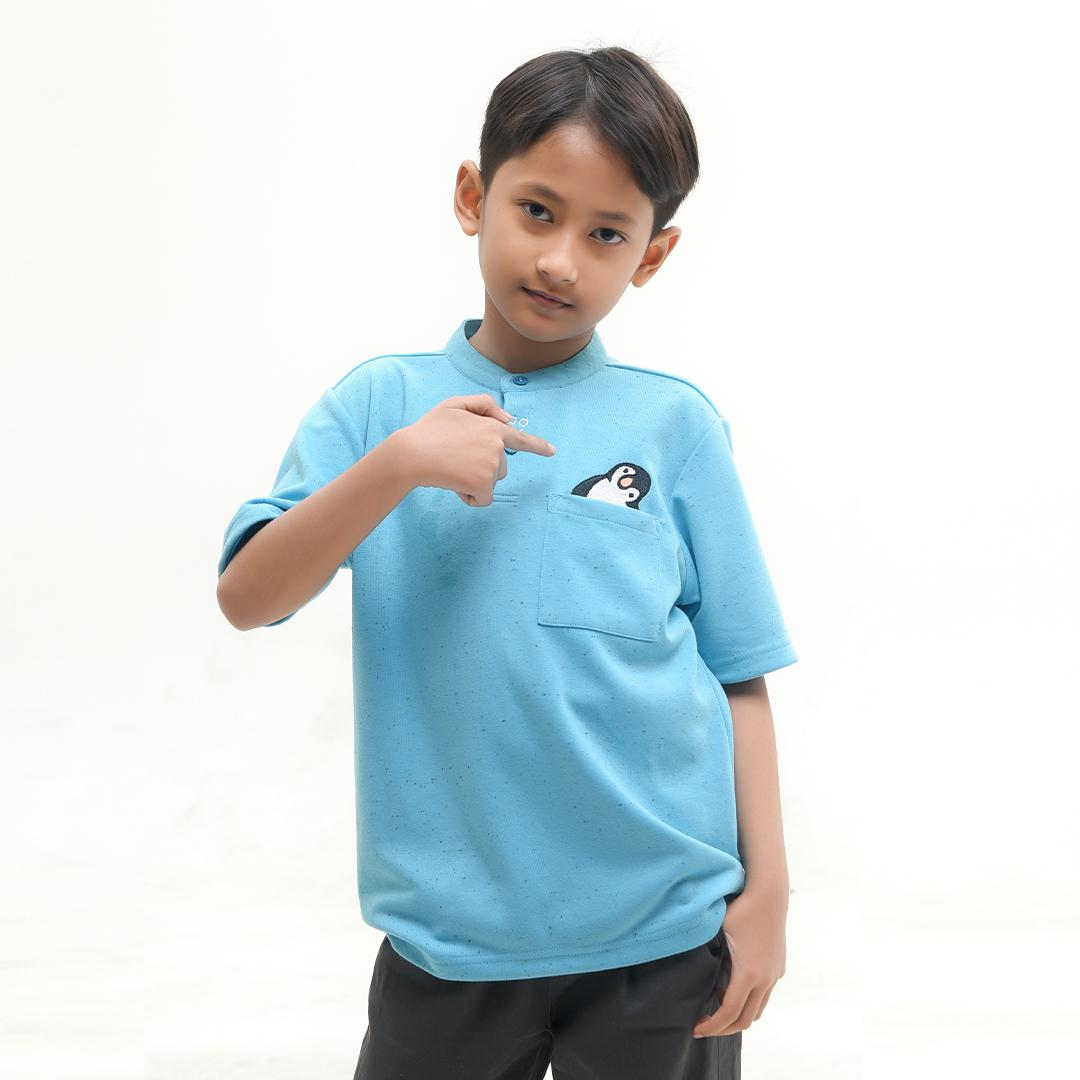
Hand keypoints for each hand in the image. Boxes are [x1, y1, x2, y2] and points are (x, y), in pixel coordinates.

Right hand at [393, 393, 555, 505]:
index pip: (521, 439)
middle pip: (499, 468)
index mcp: (493, 427)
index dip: (537, 446)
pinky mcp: (484, 483)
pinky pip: (483, 498)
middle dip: (480, 468)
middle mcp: (497, 446)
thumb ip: (484, 405)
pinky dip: (470, 497)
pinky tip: (454, 483)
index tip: (551, 451)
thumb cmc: (429, 430)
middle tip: (454, 459)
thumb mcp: (454, 404)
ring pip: (490, 483)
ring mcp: (492, 465)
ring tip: (452, 469)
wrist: (412, 453)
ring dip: (474, 482)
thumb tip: (509, 420)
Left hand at [691, 888, 787, 1038]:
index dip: (712, 1026)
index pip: (729, 1013)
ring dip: (737, 1013)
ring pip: (757, 1009)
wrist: (768, 893)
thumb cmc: (741, 908)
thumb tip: (689, 966)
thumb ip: (707, 953)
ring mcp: (775, 974)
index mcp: (748, 973)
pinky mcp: (778, 967)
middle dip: (723, 1027)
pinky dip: (747, 999)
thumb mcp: (718, 930)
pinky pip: (763, 994)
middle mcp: (765, 978)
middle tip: (702, 1024)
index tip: (696, 1029)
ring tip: (715, 1002)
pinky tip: (730, 984)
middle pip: (745, 1020)